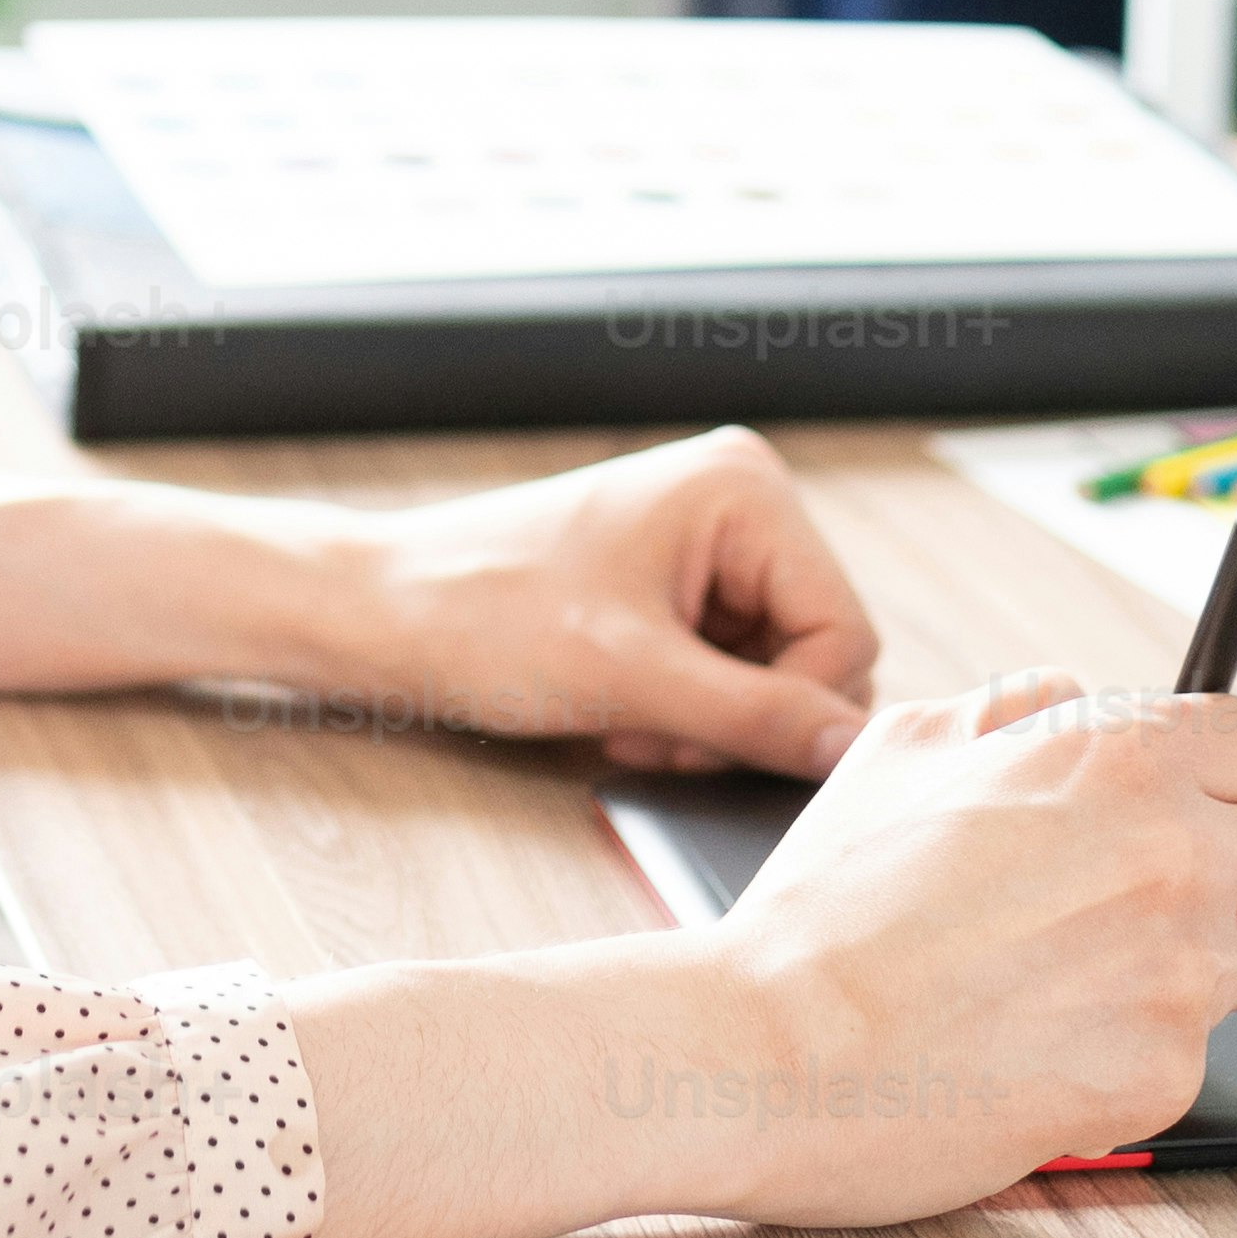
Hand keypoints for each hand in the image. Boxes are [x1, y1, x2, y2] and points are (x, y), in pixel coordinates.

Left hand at [342, 427, 878, 777]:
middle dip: (745, 713)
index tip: (708, 742)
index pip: (845, 631)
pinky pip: (729, 669)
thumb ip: (755, 715)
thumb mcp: (634, 679)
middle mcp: (739, 502)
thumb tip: (852, 747)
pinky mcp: (678, 583)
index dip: (796, 708)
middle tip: (657, 729)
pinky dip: (686, 707)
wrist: (384, 615)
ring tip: (630, 716)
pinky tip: (625, 709)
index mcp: (744, 490)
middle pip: (817, 652)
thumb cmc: (487, 618)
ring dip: (712, 720)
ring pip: (774, 672)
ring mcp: (709, 543)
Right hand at [676, 666, 1236, 1220]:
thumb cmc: (826, 903)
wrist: (770, 1049)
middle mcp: (1173, 853)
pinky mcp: (1163, 1075)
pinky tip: (1057, 1038)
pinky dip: (1145, 1047)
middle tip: (1185, 888)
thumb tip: (1073, 697)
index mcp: (1121, 756)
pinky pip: (1204, 1049)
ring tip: (1117, 969)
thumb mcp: (902, 747)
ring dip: (1224, 961)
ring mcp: (1178, 972)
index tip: (1220, 803)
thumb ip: (1014, 708)